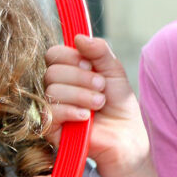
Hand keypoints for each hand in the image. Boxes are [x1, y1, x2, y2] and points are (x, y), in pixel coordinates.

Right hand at [44, 35, 148, 176]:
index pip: (53, 55)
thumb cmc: (119, 107)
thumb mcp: (114, 72)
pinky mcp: (50, 129)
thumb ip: (99, 52)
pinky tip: (86, 118)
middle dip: (81, 79)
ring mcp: (52, 108)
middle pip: (52, 72)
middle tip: (101, 89)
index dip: (70, 57)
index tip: (90, 65)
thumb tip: (79, 37)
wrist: (126, 139)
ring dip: (81, 96)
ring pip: (52, 91)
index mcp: (69, 72)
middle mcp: (57, 88)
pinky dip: (72, 111)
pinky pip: (50, 112)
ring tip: (98, 105)